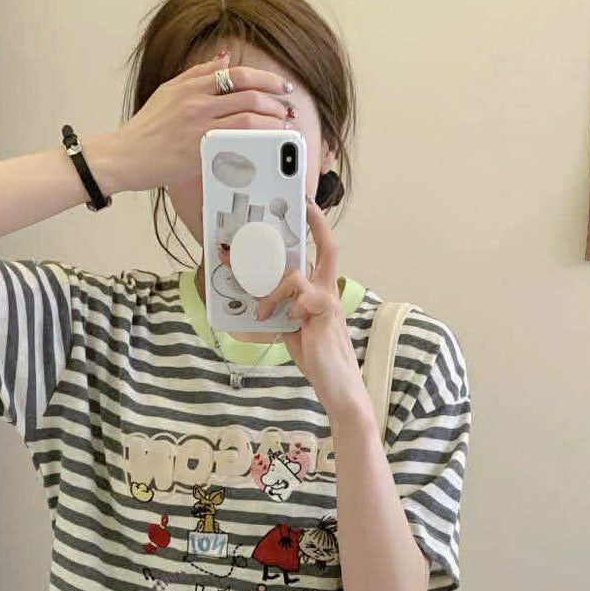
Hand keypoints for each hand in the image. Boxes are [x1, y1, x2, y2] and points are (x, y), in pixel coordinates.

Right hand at [103, 54, 294, 193]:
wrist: (125, 156)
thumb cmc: (147, 128)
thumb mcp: (169, 91)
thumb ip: (198, 74)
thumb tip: (225, 58)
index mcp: (191, 86)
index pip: (237, 74)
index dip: (265, 79)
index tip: (281, 87)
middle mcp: (197, 103)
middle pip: (248, 94)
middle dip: (276, 100)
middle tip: (289, 108)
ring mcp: (199, 127)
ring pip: (247, 117)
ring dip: (272, 121)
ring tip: (284, 126)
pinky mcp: (200, 151)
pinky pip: (237, 143)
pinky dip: (257, 142)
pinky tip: (269, 145)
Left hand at [251, 198, 361, 409]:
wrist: (337, 387)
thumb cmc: (317, 358)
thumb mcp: (290, 329)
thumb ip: (278, 311)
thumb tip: (252, 301)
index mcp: (320, 293)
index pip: (321, 252)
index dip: (316, 227)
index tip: (306, 205)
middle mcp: (327, 292)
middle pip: (327, 248)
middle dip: (315, 223)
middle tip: (302, 202)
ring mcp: (328, 302)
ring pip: (296, 274)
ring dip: (272, 290)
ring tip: (263, 312)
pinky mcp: (326, 314)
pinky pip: (302, 297)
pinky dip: (287, 307)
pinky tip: (288, 323)